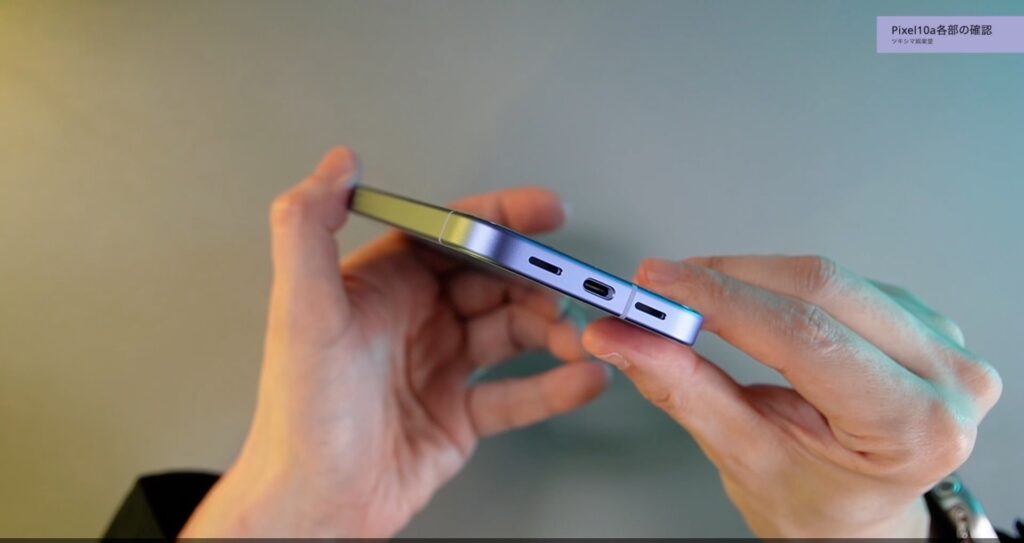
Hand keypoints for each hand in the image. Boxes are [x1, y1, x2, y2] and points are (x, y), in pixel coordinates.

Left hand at [179, 148, 609, 536]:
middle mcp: (416, 320)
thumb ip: (309, 227)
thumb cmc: (300, 417)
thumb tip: (337, 163)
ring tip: (581, 340)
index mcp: (383, 286)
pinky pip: (518, 393)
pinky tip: (582, 379)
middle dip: (537, 283)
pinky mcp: (460, 414)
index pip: (453, 236)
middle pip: (495, 283)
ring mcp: (441, 366)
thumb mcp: (301, 311)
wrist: (314, 508)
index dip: (503, 220)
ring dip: (554, 332)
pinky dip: (554, 387)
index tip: (544, 213)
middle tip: (570, 290)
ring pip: (514, 332)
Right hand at [582, 255, 1000, 536]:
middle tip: (657, 288)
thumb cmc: (818, 503)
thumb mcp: (743, 457)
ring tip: (695, 306)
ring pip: (825, 276)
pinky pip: (838, 281)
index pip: (804, 336)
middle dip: (725, 280)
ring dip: (749, 280)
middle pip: (819, 289)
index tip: (656, 285)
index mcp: (915, 427)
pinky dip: (778, 285)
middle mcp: (947, 377)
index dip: (719, 300)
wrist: (859, 517)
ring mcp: (942, 341)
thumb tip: (625, 337)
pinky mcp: (920, 319)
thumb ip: (684, 389)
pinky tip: (752, 306)